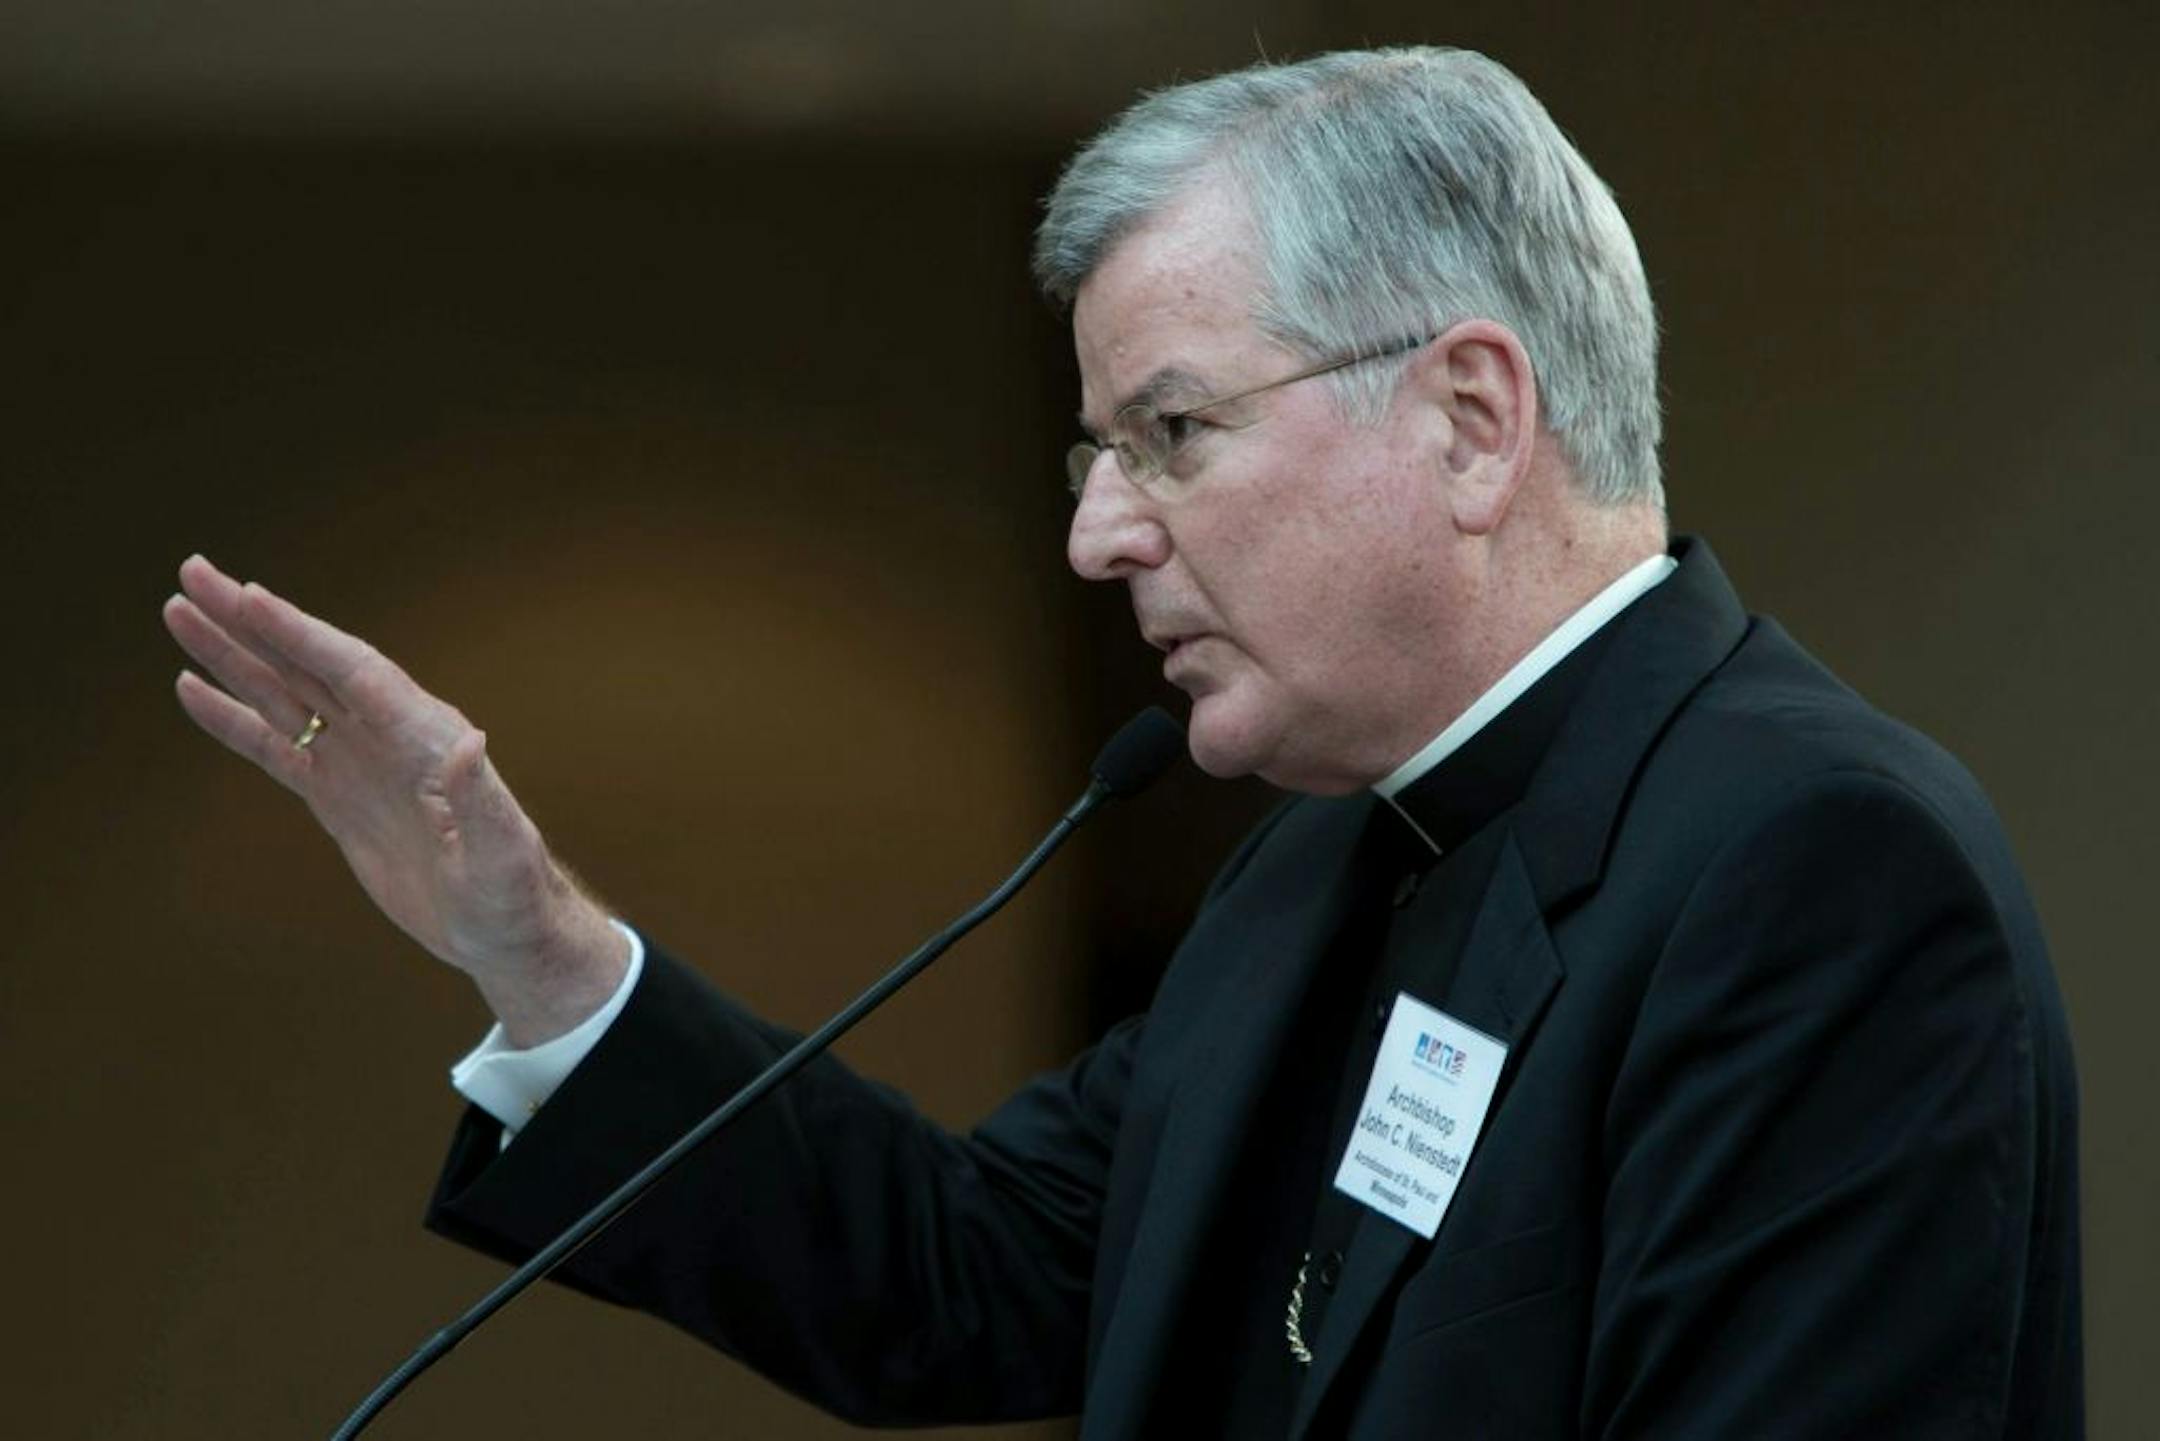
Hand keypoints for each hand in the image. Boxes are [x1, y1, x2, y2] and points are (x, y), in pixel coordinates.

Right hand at [162, 555, 627, 1045]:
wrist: (505, 932)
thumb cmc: (513, 892)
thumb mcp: (502, 851)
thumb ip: (481, 800)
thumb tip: (470, 741)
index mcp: (425, 737)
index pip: (354, 671)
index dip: (302, 634)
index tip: (251, 596)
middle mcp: (388, 736)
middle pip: (309, 664)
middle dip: (251, 621)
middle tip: (193, 571)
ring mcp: (359, 763)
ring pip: (283, 695)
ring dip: (232, 655)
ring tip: (178, 611)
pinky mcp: (338, 797)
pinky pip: (276, 746)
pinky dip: (233, 718)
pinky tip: (193, 688)